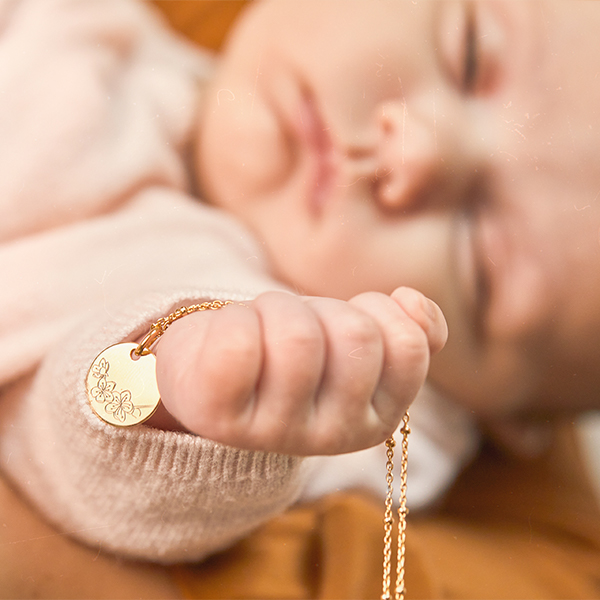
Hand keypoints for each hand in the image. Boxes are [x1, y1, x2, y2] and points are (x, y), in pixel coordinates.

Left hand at [153, 287, 446, 454]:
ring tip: (263, 329)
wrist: (220, 370)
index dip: (378, 310)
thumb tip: (414, 302)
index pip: (408, 347)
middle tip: (298, 324)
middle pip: (356, 335)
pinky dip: (235, 318)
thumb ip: (405, 331)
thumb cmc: (293, 351)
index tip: (348, 318)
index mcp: (376, 421)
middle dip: (323, 308)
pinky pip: (239, 341)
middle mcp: (332, 437)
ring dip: (277, 308)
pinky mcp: (221, 416)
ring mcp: (275, 432)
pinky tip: (232, 338)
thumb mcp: (355, 341)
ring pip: (298, 335)